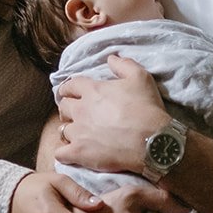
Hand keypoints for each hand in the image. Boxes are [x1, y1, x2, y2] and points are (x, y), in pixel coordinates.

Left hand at [56, 56, 164, 174]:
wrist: (152, 142)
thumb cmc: (146, 108)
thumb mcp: (141, 77)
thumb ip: (123, 65)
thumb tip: (111, 58)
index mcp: (92, 90)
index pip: (70, 86)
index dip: (69, 89)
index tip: (71, 93)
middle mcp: (81, 110)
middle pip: (63, 107)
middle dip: (68, 108)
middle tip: (76, 113)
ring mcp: (78, 132)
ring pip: (62, 130)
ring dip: (68, 130)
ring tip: (77, 134)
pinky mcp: (79, 153)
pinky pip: (61, 153)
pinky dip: (64, 153)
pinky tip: (71, 154)